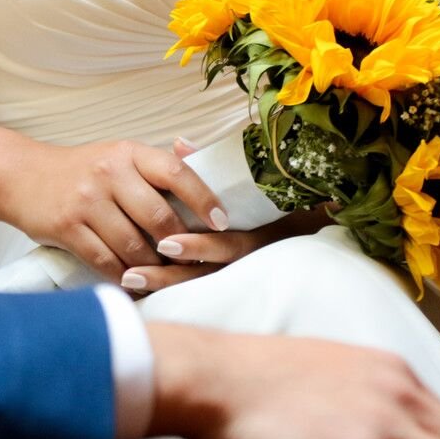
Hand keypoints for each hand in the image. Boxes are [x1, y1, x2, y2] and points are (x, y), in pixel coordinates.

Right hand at [2, 139, 226, 284]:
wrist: (21, 176)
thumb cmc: (82, 171)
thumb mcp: (118, 157)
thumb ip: (157, 167)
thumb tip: (209, 176)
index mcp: (128, 153)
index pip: (176, 172)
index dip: (204, 198)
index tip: (222, 222)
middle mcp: (108, 173)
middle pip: (158, 217)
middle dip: (180, 245)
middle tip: (195, 261)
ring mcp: (86, 201)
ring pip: (133, 245)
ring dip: (154, 267)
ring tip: (166, 275)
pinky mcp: (67, 228)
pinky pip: (105, 261)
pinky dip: (125, 276)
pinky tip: (135, 282)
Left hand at [118, 139, 329, 293]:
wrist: (311, 228)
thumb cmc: (278, 199)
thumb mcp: (255, 181)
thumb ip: (213, 164)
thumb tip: (179, 144)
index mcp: (262, 234)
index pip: (232, 246)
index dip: (200, 246)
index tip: (167, 242)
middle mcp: (253, 261)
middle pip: (210, 274)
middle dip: (171, 274)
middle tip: (134, 270)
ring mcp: (242, 276)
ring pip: (201, 287)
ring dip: (163, 285)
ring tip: (128, 281)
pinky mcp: (229, 287)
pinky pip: (197, 295)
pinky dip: (168, 294)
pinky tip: (138, 293)